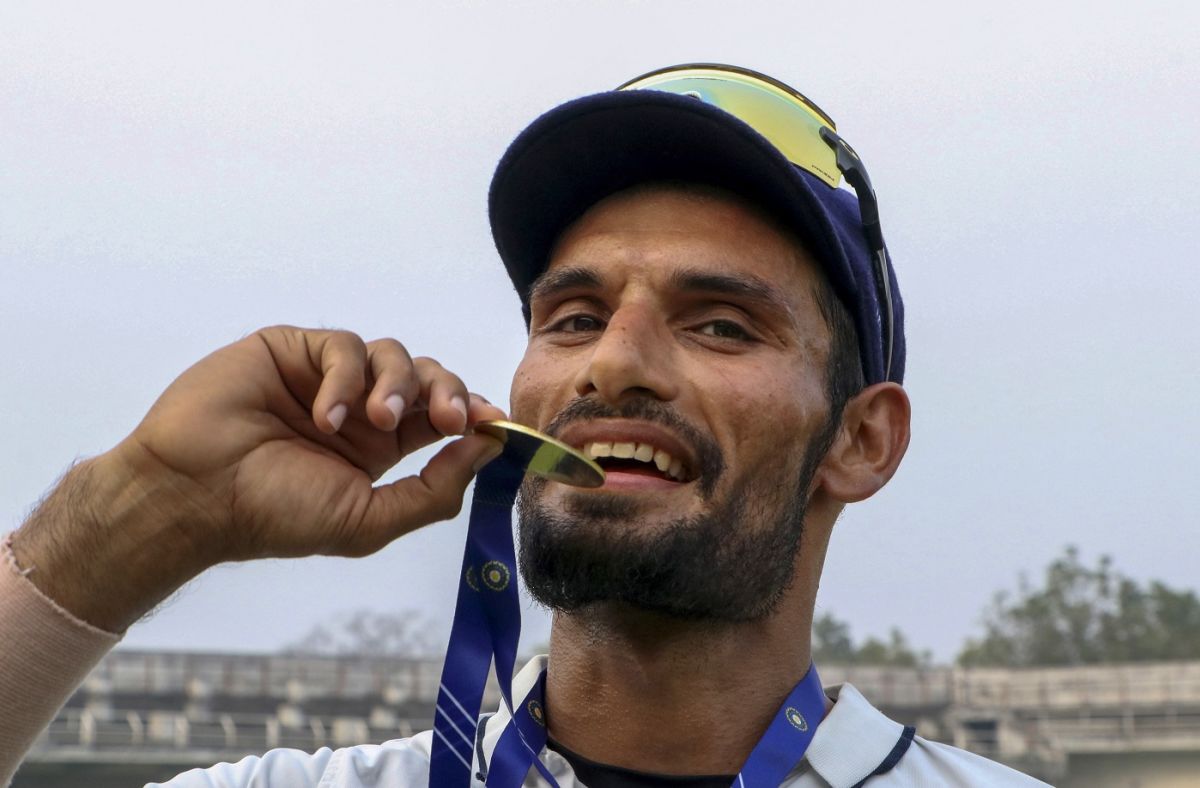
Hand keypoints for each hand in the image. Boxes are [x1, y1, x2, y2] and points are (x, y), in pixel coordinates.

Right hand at [121, 325, 506, 560]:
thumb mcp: (369, 520)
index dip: (473, 414)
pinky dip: (345, 379)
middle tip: (449, 419)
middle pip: (428, 379)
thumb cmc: (274, 514)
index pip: (442, 418)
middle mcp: (359, 409)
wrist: (195, 495)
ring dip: (397, 386)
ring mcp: (327, 377)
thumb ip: (434, 489)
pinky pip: (343, 348)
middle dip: (449, 393)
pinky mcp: (293, 349)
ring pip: (394, 355)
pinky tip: (324, 416)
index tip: (494, 423)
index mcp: (381, 449)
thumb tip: (489, 447)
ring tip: (375, 423)